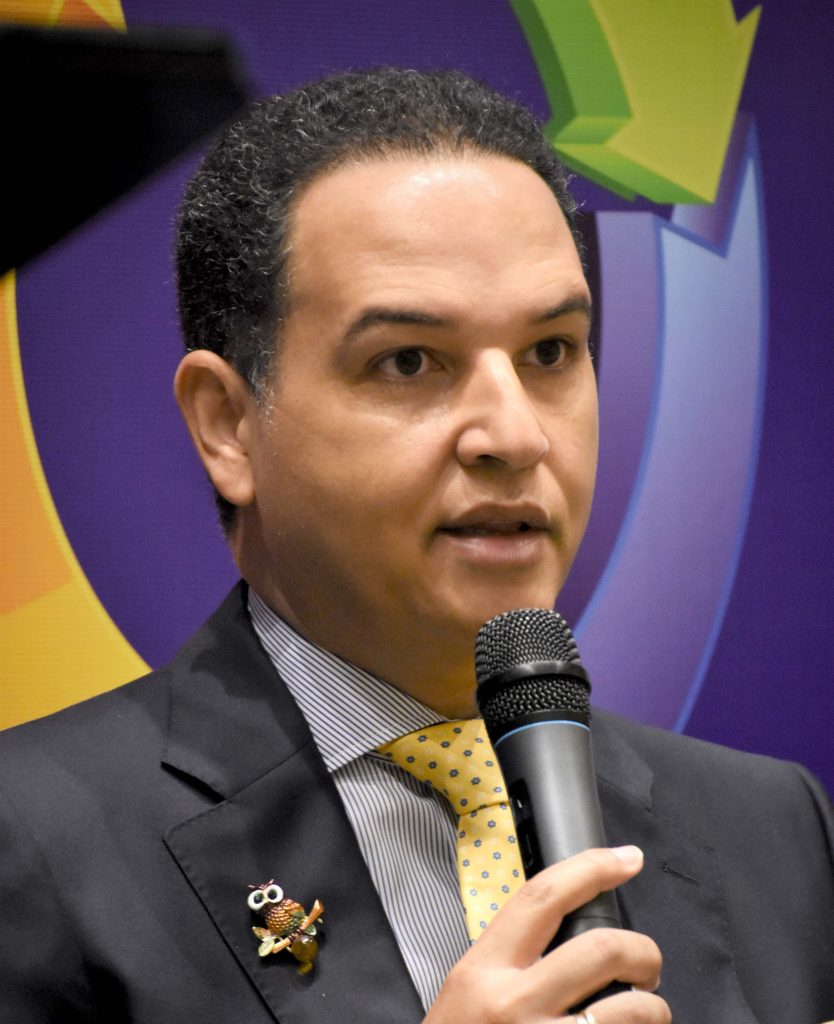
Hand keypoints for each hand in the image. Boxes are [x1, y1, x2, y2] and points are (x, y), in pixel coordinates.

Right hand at [424, 846, 669, 1023]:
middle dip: (643, 950)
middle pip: (602, 948)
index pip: (542, 898)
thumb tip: (580, 936)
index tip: (628, 858)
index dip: (592, 867)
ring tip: (645, 1014)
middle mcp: (512, 1005)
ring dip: (654, 1009)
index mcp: (482, 971)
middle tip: (646, 963)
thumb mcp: (469, 993)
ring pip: (631, 1009)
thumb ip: (513, 963)